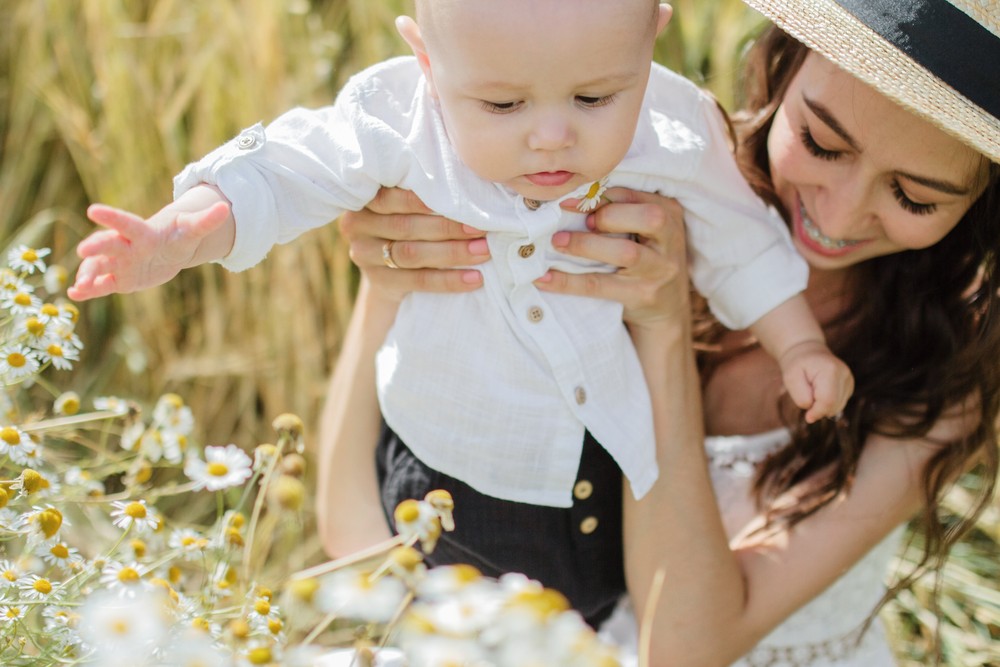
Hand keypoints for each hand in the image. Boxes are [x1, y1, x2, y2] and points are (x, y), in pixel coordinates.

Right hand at [68, 196, 231, 300]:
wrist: (169, 250)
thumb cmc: (179, 236)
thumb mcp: (193, 229)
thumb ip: (206, 221)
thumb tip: (225, 208)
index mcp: (142, 232)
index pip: (126, 223)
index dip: (111, 217)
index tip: (93, 210)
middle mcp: (125, 246)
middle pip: (108, 245)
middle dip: (96, 247)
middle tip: (83, 251)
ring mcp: (119, 263)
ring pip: (100, 267)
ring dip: (88, 275)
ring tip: (79, 286)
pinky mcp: (118, 280)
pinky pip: (101, 286)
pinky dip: (88, 290)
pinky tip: (74, 295)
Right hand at [339, 187, 488, 300]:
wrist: (390, 268)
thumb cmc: (410, 219)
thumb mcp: (409, 202)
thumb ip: (426, 188)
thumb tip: (470, 181)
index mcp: (365, 196)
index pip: (392, 196)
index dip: (426, 200)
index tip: (463, 202)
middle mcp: (357, 224)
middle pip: (405, 227)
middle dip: (447, 227)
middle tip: (481, 228)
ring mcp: (364, 255)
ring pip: (411, 254)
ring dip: (452, 253)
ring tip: (483, 251)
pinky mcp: (377, 281)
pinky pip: (417, 281)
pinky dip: (449, 280)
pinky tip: (475, 278)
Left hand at [534, 187, 687, 326]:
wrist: (667, 308)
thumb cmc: (646, 259)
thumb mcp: (644, 231)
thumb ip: (620, 212)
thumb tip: (571, 201)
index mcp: (669, 214)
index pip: (634, 196)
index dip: (599, 196)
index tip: (567, 201)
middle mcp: (670, 239)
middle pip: (647, 218)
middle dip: (608, 217)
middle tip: (582, 223)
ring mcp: (659, 269)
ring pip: (625, 253)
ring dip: (586, 245)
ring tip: (558, 242)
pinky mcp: (642, 295)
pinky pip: (600, 285)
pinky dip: (568, 282)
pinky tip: (545, 279)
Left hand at [779, 340, 854, 422]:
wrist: (806, 351)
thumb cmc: (797, 365)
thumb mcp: (791, 379)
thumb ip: (801, 398)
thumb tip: (813, 416)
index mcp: (831, 371)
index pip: (828, 401)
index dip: (817, 412)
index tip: (807, 416)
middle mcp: (844, 375)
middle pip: (834, 406)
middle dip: (819, 409)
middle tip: (807, 395)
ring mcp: (849, 380)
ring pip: (837, 407)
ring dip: (823, 405)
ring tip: (813, 390)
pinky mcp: (849, 385)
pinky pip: (838, 404)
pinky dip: (827, 402)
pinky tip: (820, 390)